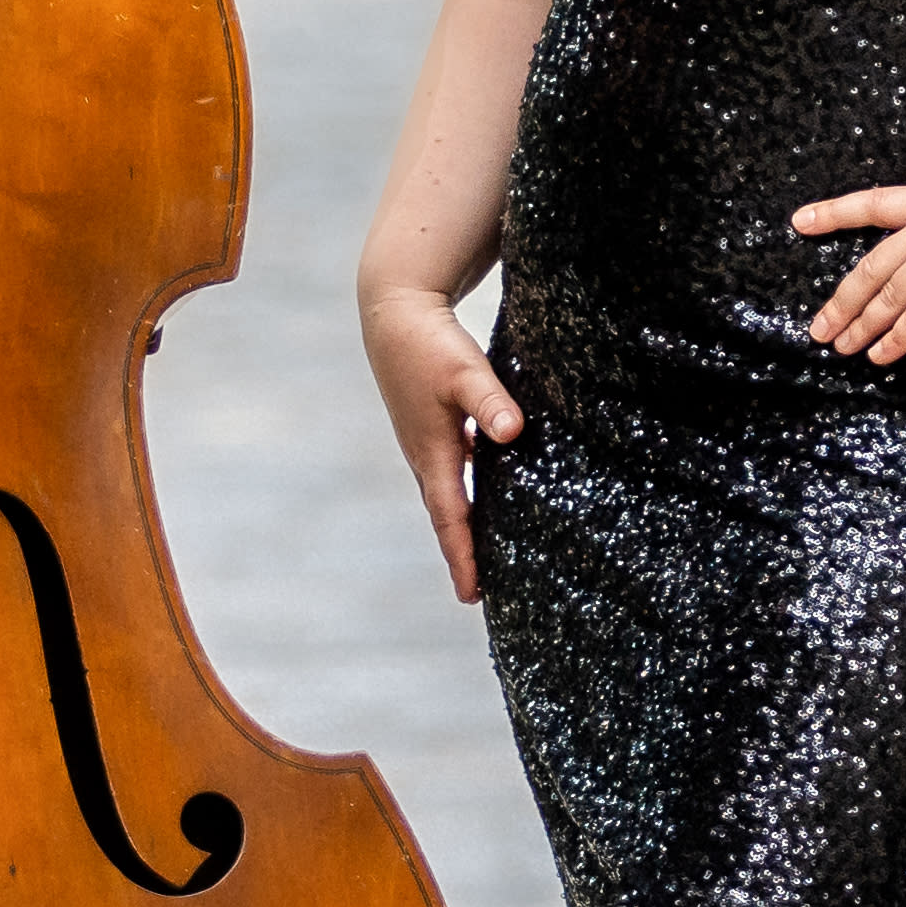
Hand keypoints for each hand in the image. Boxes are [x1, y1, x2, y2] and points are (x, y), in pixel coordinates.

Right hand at [358, 280, 522, 602]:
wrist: (393, 311)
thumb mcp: (465, 371)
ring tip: (487, 551)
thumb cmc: (428, 342)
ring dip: (465, 523)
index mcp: (433, 453)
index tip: (472, 596)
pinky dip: (470, 489)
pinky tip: (495, 489)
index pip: (451, 519)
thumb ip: (489, 402)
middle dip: (462, 552)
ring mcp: (426, 440)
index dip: (463, 558)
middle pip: (448, 515)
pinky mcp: (431, 424)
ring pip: (449, 493)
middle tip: (479, 592)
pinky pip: (453, 469)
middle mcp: (427, 455)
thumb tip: (512, 432)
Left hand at [796, 173, 905, 367]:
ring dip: (860, 326)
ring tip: (839, 347)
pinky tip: (877, 356)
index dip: (834, 214)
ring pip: (886, 297)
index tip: (801, 220)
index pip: (872, 205)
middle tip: (818, 326)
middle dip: (842, 301)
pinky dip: (895, 340)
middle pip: (870, 268)